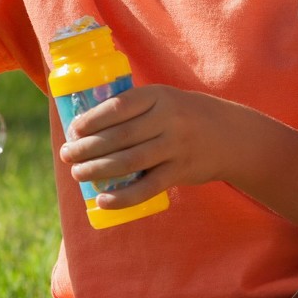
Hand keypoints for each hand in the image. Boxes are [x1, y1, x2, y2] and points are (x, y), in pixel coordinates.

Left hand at [58, 84, 240, 208]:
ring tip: (78, 174)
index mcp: (159, 96)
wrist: (230, 135)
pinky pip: (148, 187)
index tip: (73, 130)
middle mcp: (169, 119)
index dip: (92, 120)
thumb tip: (86, 126)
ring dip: (98, 170)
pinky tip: (103, 201)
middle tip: (68, 155)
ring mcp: (176, 146)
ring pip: (130, 161)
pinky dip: (123, 197)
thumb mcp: (164, 100)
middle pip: (120, 136)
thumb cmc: (184, 116)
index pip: (118, 106)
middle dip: (88, 147)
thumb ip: (135, 109)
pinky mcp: (181, 171)